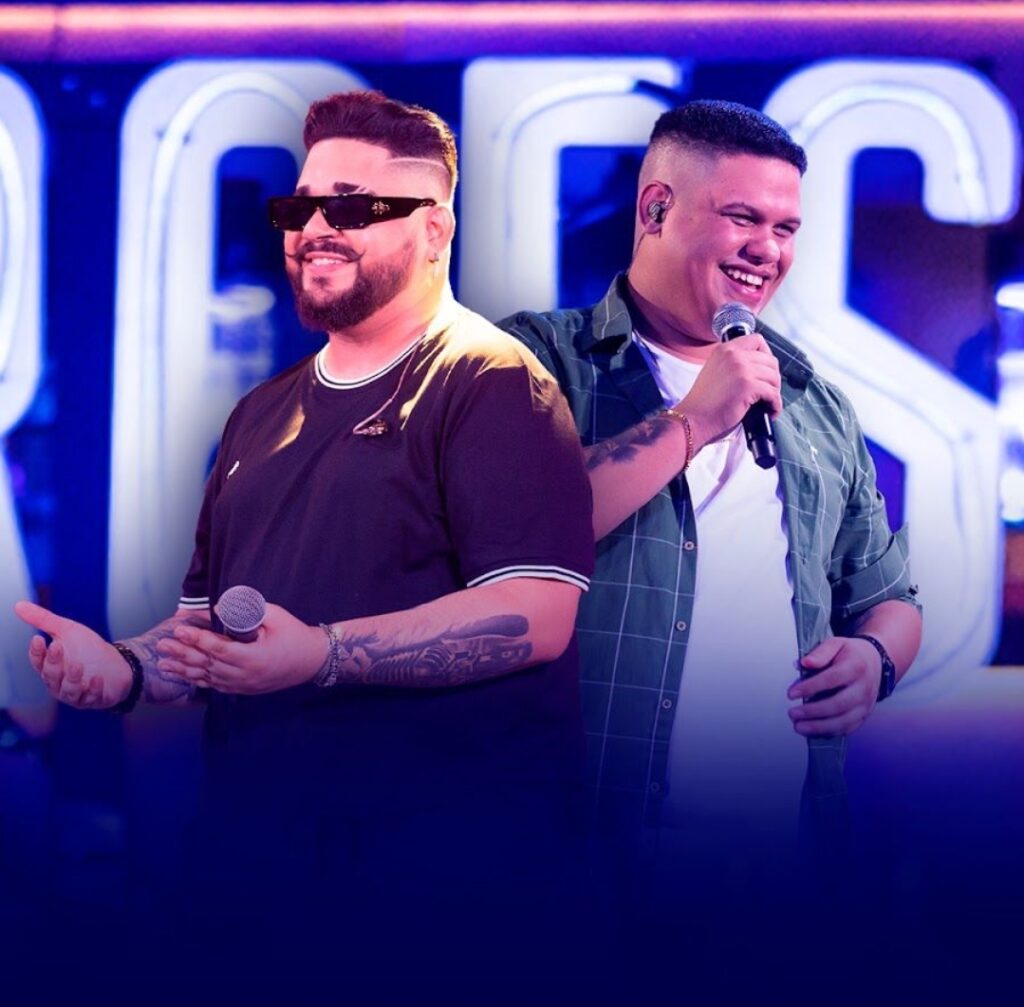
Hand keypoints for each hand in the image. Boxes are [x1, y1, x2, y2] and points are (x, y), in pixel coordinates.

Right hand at [13, 600, 131, 709]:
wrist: (117, 664)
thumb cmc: (88, 649)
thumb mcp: (68, 630)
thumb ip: (43, 620)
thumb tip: (18, 605)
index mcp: (50, 667)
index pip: (37, 662)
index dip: (37, 652)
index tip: (38, 638)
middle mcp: (59, 684)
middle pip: (50, 676)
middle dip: (53, 663)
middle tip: (57, 646)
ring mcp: (77, 694)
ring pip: (68, 691)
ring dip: (71, 679)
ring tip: (77, 665)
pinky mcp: (95, 699)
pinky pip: (91, 698)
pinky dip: (93, 690)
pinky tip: (96, 679)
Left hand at [155, 603, 327, 694]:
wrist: (312, 661)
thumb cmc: (295, 635)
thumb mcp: (276, 616)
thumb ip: (248, 612)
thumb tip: (218, 609)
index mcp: (253, 657)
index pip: (217, 648)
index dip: (196, 639)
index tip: (179, 629)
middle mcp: (245, 675)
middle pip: (206, 664)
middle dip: (182, 654)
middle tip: (161, 645)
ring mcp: (244, 685)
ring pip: (207, 678)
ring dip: (184, 670)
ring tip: (162, 664)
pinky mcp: (244, 689)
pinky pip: (216, 686)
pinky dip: (198, 680)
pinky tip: (184, 675)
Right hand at [678, 333, 781, 451]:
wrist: (693, 420)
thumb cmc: (703, 404)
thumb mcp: (716, 372)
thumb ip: (733, 365)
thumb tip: (760, 370)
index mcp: (724, 350)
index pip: (757, 340)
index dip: (767, 355)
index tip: (766, 371)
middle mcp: (733, 355)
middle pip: (770, 360)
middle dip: (773, 378)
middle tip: (768, 392)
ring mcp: (741, 369)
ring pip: (773, 377)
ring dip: (774, 392)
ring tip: (768, 404)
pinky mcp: (747, 385)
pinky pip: (773, 393)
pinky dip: (775, 405)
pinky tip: (770, 412)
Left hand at [786, 637, 881, 735]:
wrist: (875, 661)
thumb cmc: (850, 653)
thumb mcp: (836, 644)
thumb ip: (820, 652)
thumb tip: (803, 663)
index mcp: (856, 667)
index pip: (831, 679)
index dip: (810, 688)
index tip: (791, 693)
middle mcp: (864, 688)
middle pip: (839, 704)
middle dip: (813, 711)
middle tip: (792, 713)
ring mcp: (866, 704)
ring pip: (844, 721)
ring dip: (819, 727)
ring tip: (799, 726)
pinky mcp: (864, 715)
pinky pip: (848, 728)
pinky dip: (830, 732)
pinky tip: (813, 731)